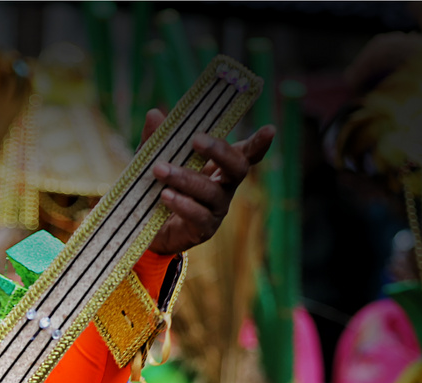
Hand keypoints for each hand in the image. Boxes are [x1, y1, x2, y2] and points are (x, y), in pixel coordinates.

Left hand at [140, 108, 275, 256]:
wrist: (150, 229)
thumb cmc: (160, 188)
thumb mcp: (155, 160)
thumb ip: (157, 140)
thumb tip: (154, 114)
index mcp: (219, 167)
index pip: (245, 153)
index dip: (259, 144)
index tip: (270, 130)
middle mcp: (224, 187)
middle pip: (237, 168)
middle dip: (220, 151)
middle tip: (196, 139)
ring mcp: (216, 209)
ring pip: (211, 191)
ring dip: (185, 178)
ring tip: (160, 169)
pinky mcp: (203, 229)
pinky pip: (199, 216)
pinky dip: (183, 204)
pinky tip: (166, 195)